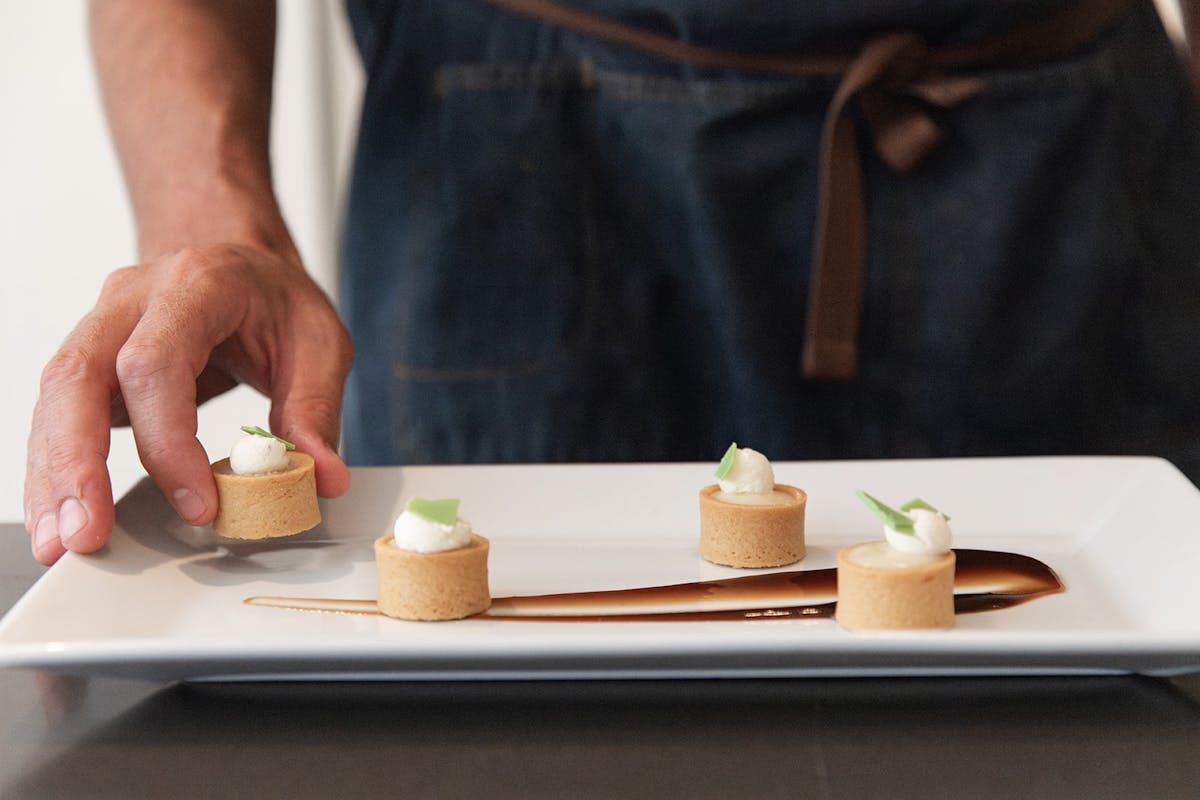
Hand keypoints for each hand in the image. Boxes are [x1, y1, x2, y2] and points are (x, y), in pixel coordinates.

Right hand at [24, 243, 352, 564]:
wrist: (240, 262)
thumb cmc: (276, 300)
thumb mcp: (319, 344)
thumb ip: (316, 411)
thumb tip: (322, 477)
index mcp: (197, 283)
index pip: (156, 362)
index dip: (168, 440)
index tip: (197, 502)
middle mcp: (132, 298)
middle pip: (78, 377)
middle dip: (77, 462)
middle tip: (87, 534)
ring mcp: (100, 326)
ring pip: (55, 398)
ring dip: (53, 476)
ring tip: (58, 543)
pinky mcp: (90, 363)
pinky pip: (57, 415)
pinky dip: (55, 470)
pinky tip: (58, 518)